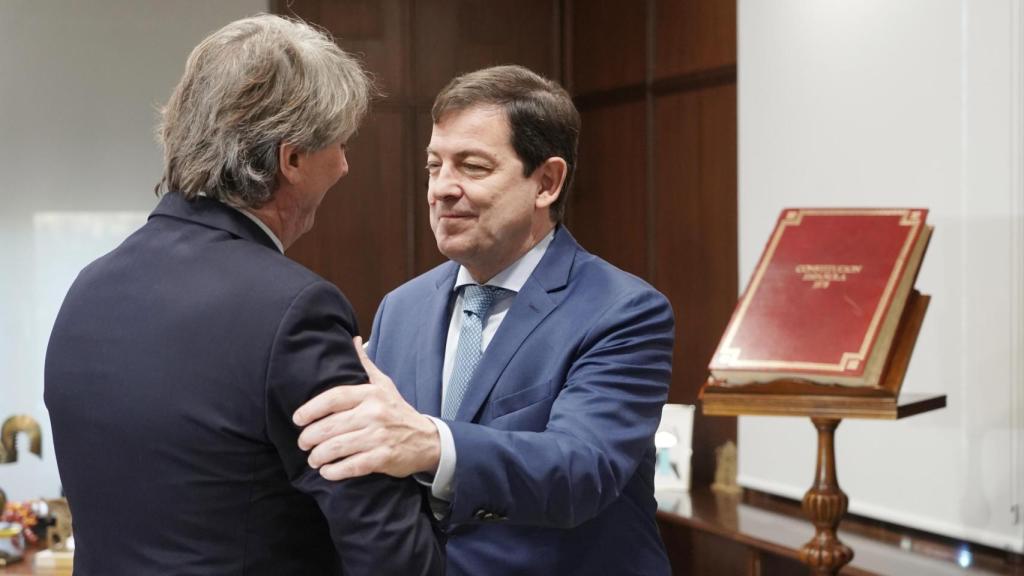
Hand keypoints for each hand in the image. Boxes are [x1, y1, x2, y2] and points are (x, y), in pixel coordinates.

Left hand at [293, 337, 440, 480]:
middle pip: (331, 425)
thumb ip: (365, 365)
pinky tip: (327, 471)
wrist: (427, 439)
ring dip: (319, 456)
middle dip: (310, 437)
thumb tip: (354, 340)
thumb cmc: (398, 411)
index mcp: (371, 394)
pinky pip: (352, 466)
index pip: (334, 398)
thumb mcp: (384, 384)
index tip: (298, 419)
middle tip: (303, 443)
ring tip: (313, 459)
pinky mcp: (384, 457)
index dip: (311, 409)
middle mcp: (374, 413)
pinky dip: (335, 471)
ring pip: (338, 447)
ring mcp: (379, 436)